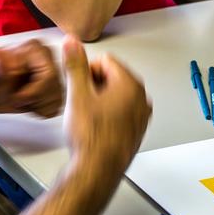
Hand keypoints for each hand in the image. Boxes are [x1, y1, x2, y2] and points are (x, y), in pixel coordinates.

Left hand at [0, 39, 63, 116]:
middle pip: (55, 88)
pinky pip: (56, 106)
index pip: (49, 76)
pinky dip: (40, 110)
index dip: (33, 93)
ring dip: (36, 105)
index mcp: (34, 49)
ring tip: (21, 99)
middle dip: (34, 100)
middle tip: (16, 98)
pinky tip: (28, 102)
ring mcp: (53, 72)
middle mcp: (47, 58)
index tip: (16, 97)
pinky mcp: (54, 87)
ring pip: (57, 98)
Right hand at [62, 38, 150, 177]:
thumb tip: (72, 43)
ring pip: (117, 95)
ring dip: (101, 100)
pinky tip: (97, 128)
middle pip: (113, 77)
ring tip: (89, 118)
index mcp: (130, 84)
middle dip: (95, 85)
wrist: (97, 171)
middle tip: (82, 104)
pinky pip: (121, 112)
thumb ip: (75, 65)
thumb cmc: (91, 138)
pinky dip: (109, 114)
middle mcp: (141, 98)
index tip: (80, 88)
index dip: (87, 72)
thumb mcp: (77, 95)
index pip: (105, 61)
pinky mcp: (137, 129)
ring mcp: (141, 115)